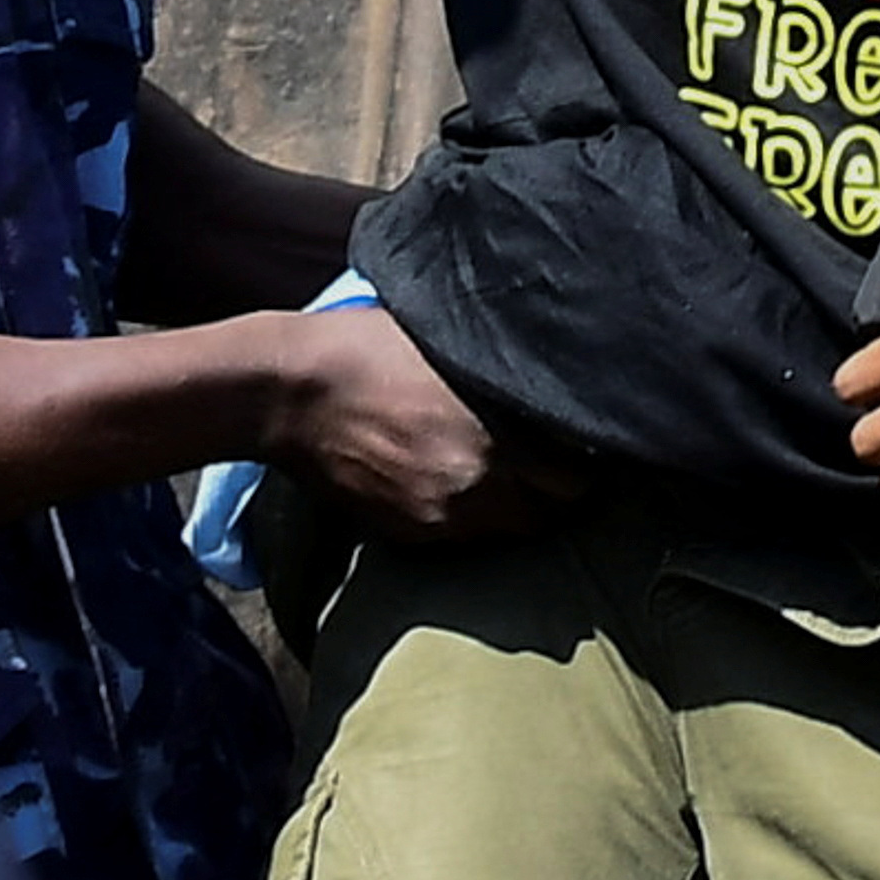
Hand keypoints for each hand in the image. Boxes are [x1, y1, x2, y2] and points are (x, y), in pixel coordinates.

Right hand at [263, 308, 570, 539]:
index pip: (582, 475)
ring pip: (513, 529)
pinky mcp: (410, 535)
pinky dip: (477, 518)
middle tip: (560, 461)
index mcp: (499, 432)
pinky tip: (467, 486)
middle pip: (554, 510)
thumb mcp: (452, 340)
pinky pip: (467, 538)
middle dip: (562, 489)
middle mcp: (479, 484)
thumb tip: (555, 375)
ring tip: (514, 475)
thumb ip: (506, 369)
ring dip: (522, 508)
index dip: (590, 459)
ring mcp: (443, 517)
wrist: (288, 392)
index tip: (589, 442)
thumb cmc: (369, 346)